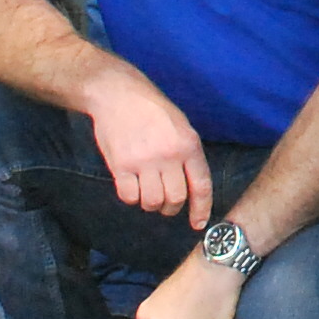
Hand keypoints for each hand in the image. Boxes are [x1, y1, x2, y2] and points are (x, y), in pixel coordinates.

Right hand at [83, 72, 211, 223]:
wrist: (117, 94)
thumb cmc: (151, 109)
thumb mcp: (180, 125)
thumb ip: (187, 153)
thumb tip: (192, 186)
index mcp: (188, 144)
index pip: (201, 185)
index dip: (201, 209)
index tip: (198, 224)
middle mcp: (169, 155)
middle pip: (176, 199)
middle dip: (171, 207)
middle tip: (165, 203)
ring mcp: (145, 161)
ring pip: (153, 202)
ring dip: (150, 203)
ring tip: (147, 192)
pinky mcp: (121, 166)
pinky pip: (129, 197)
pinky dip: (131, 197)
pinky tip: (131, 186)